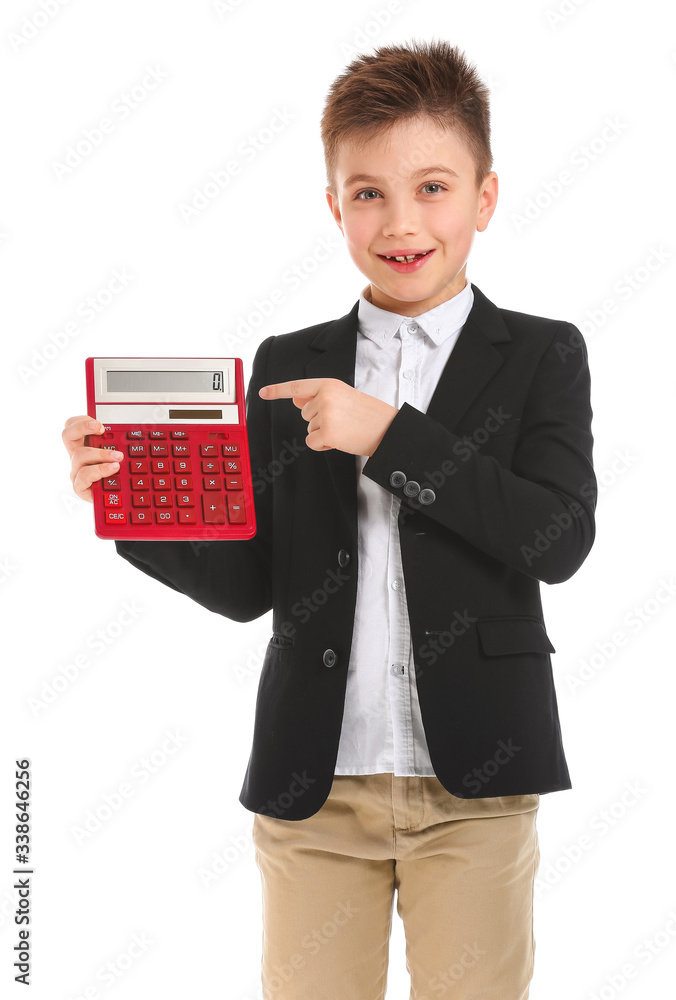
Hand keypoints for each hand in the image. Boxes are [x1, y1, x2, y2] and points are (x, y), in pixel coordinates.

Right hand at [62, 415, 123, 502]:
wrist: (116, 504)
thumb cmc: (117, 478)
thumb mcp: (119, 457)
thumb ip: (120, 444)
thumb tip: (134, 432)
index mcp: (84, 446)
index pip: (72, 426)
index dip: (82, 420)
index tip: (100, 424)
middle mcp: (77, 457)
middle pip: (67, 434)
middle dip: (83, 427)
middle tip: (101, 429)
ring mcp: (77, 472)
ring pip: (80, 455)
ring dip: (101, 453)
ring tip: (118, 457)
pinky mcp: (80, 487)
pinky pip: (83, 476)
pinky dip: (100, 471)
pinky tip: (113, 469)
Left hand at [259, 378, 397, 456]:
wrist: (387, 429)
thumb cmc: (368, 413)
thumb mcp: (343, 396)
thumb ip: (318, 396)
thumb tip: (296, 399)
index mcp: (329, 384)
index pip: (297, 386)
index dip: (278, 390)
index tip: (263, 392)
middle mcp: (325, 397)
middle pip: (304, 414)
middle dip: (319, 420)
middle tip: (342, 420)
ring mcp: (325, 415)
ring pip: (309, 429)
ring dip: (323, 433)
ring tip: (345, 429)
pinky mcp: (327, 433)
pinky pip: (312, 442)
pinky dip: (323, 445)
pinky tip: (340, 440)